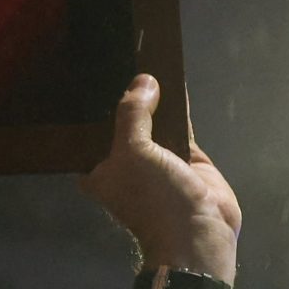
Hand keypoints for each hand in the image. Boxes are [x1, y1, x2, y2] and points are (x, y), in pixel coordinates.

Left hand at [78, 74, 240, 286]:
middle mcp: (124, 163)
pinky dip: (178, 106)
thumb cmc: (152, 197)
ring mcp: (157, 159)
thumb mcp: (133, 151)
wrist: (199, 232)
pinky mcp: (186, 155)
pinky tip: (174, 79)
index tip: (89, 74)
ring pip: (153, 121)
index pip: (89, 133)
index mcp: (99, 170)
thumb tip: (142, 80)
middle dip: (124, 98)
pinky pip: (179, 124)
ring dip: (153, 98)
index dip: (90, 107)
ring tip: (147, 59)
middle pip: (122, 124)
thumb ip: (133, 114)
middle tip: (118, 57)